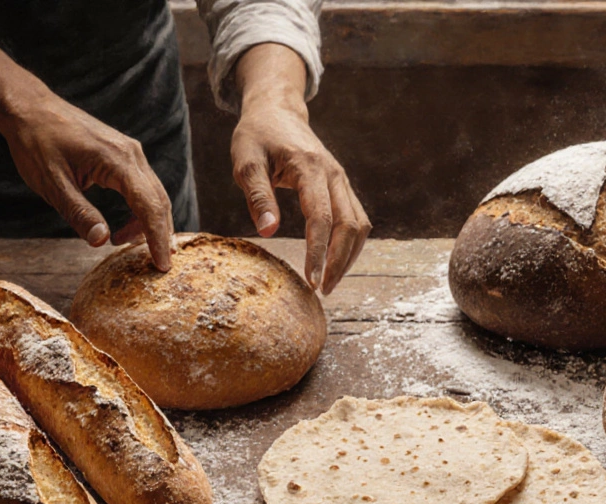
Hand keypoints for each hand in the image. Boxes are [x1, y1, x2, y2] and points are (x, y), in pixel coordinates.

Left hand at [0, 27, 172, 270]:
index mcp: (117, 160)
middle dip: (161, 235)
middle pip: (159, 201)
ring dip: (148, 224)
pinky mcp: (123, 154)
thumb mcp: (52, 183)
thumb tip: (101, 242)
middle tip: (158, 267)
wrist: (28, 108)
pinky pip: (142, 187)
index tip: (162, 266)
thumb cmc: (36, 142)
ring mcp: (129, 151)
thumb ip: (79, 213)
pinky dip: (139, 211)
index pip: (149, 205)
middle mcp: (131, 154)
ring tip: (128, 247)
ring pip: (153, 194)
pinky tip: (123, 229)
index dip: (157, 238)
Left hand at [232, 44, 369, 293]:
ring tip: (329, 282)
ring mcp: (341, 180)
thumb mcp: (246, 161)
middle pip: (350, 226)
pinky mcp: (342, 187)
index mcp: (310, 167)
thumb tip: (268, 231)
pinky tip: (333, 262)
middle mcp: (334, 174)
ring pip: (359, 225)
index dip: (318, 252)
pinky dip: (350, 244)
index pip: (322, 218)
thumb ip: (257, 195)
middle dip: (339, 262)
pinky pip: (356, 220)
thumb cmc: (257, 136)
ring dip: (348, 256)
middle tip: (323, 290)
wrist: (277, 111)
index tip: (311, 281)